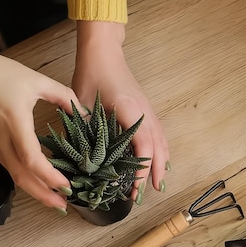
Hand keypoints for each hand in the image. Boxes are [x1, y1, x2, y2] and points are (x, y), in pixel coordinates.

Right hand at [0, 32, 77, 212]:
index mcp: (15, 122)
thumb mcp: (37, 80)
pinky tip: (38, 181)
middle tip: (63, 206)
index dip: (49, 176)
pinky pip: (8, 166)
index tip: (67, 186)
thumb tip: (85, 114)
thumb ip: (65, 96)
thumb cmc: (0, 72)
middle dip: (43, 195)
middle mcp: (1, 137)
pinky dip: (24, 177)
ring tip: (55, 199)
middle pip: (22, 176)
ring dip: (34, 189)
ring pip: (14, 174)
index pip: (31, 159)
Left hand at [72, 21, 169, 203]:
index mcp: (131, 111)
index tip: (136, 186)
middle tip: (149, 193)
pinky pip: (159, 135)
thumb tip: (84, 157)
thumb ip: (86, 130)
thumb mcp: (83, 103)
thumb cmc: (93, 75)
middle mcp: (145, 113)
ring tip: (157, 183)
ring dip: (161, 163)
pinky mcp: (147, 111)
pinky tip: (157, 161)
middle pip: (159, 147)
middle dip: (156, 172)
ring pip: (162, 142)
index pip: (144, 145)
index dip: (142, 168)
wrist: (104, 53)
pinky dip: (161, 151)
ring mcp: (149, 111)